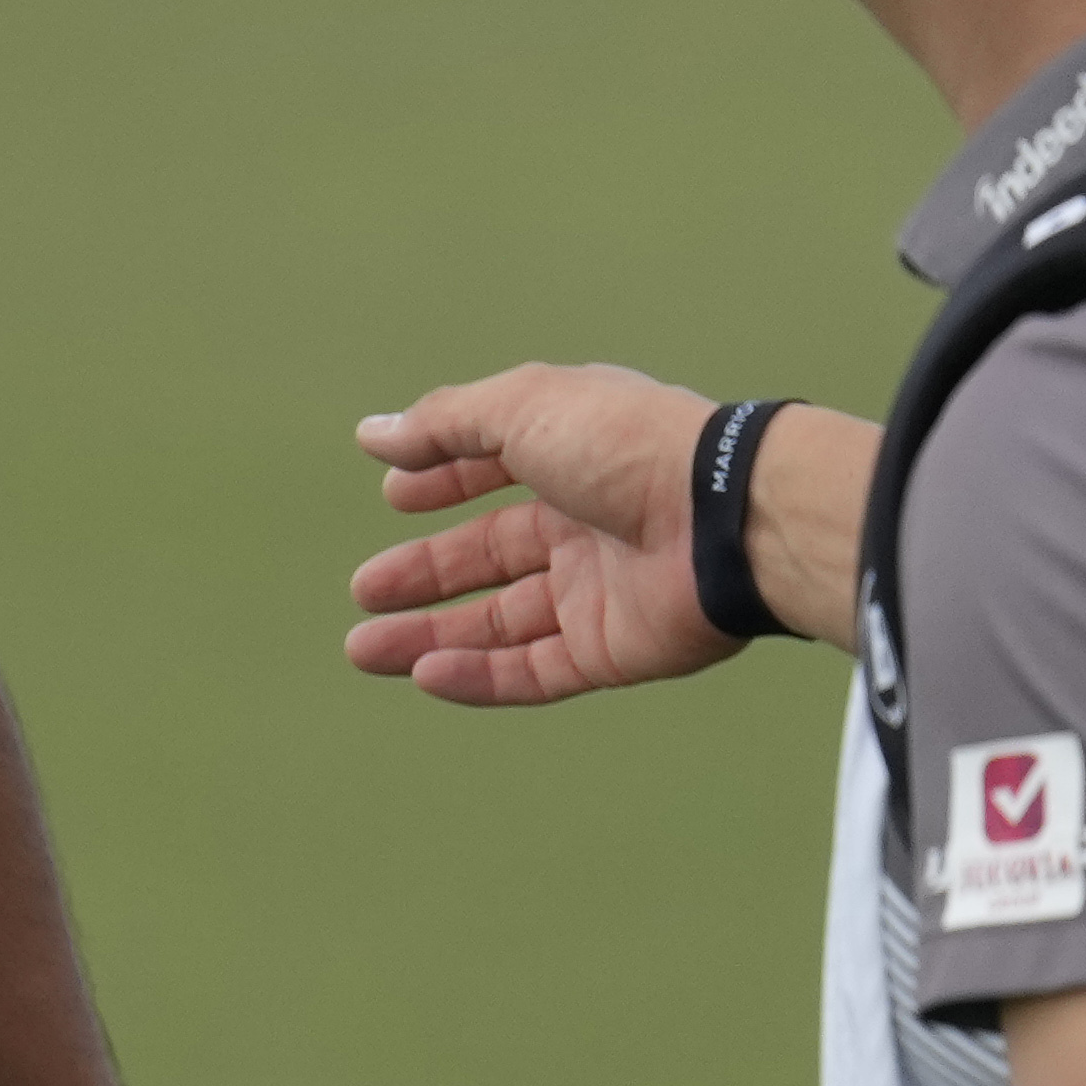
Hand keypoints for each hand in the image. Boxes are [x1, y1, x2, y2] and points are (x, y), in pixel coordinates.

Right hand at [343, 364, 741, 704]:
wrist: (723, 518)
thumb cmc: (628, 445)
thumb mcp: (522, 408)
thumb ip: (445, 424)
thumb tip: (374, 434)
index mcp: (574, 455)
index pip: (496, 470)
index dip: (445, 482)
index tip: (395, 498)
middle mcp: (586, 523)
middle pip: (490, 557)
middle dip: (423, 575)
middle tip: (364, 592)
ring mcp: (599, 591)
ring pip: (501, 624)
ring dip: (431, 637)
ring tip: (363, 649)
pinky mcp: (612, 650)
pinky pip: (534, 671)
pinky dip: (479, 677)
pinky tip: (426, 675)